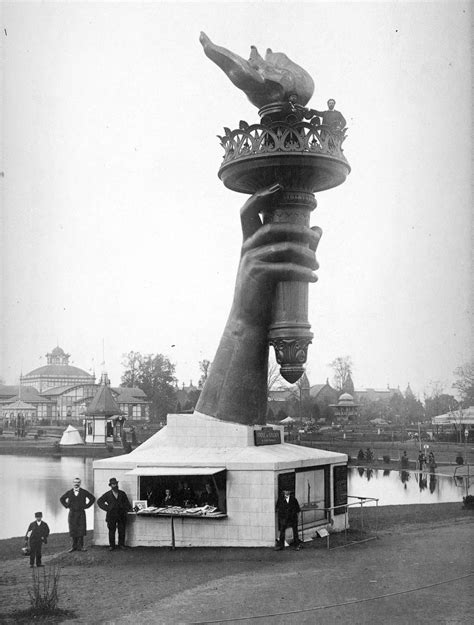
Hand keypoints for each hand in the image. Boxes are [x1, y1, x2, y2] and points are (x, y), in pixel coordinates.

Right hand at [231, 184, 320, 327]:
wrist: (248, 320)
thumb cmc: (262, 294)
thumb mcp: (275, 267)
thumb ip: (295, 247)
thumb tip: (318, 229)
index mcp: (248, 243)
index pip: (247, 212)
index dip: (260, 195)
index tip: (278, 186)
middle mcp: (247, 248)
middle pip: (273, 227)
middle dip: (297, 229)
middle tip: (315, 237)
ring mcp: (251, 260)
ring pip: (284, 247)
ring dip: (306, 254)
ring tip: (318, 264)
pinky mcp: (259, 274)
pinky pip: (286, 268)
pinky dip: (303, 273)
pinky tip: (314, 278)